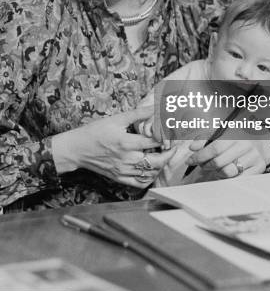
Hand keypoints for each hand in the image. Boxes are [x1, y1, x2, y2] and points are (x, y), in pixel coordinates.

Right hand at [52, 107, 175, 187]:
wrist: (76, 149)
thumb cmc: (95, 132)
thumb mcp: (116, 119)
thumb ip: (137, 114)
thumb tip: (154, 107)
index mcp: (126, 142)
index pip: (154, 142)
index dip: (166, 137)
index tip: (171, 134)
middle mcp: (126, 159)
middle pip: (156, 162)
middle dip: (168, 155)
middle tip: (172, 148)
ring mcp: (123, 170)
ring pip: (149, 174)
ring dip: (160, 166)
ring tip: (162, 157)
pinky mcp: (119, 178)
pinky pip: (139, 183)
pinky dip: (149, 178)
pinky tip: (151, 169)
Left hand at [186, 138, 266, 178]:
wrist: (260, 138)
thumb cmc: (236, 136)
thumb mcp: (221, 133)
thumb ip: (205, 139)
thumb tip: (192, 147)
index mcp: (236, 133)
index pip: (215, 148)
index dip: (200, 156)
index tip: (190, 161)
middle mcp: (246, 145)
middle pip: (219, 162)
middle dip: (206, 165)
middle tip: (202, 165)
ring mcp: (254, 157)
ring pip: (228, 172)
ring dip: (217, 173)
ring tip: (215, 169)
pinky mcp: (260, 167)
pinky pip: (239, 180)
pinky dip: (228, 179)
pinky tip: (225, 173)